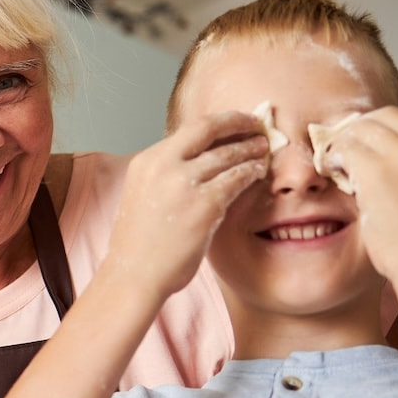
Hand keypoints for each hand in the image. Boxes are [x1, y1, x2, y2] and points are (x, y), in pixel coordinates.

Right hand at [105, 112, 271, 299]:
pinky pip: (237, 178)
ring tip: (264, 149)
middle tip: (256, 125)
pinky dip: (251, 172)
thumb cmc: (140, 245)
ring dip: (250, 148)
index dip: (217, 123)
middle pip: (207, 128)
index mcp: (146, 162)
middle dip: (237, 122)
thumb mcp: (145, 196)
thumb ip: (168, 175)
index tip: (233, 122)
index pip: (187, 131)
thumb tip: (202, 162)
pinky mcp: (205, 204)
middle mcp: (162, 165)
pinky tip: (259, 172)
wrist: (134, 276)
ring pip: (227, 153)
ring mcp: (183, 183)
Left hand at [325, 108, 397, 283]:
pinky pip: (345, 149)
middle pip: (383, 116)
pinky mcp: (375, 170)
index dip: (383, 129)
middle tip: (346, 152)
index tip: (368, 145)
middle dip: (361, 132)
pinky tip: (331, 172)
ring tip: (338, 164)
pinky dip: (334, 157)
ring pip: (361, 129)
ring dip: (346, 143)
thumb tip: (384, 157)